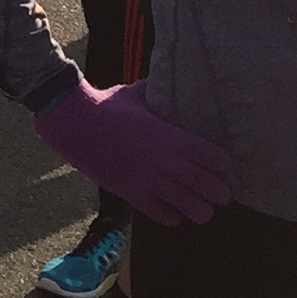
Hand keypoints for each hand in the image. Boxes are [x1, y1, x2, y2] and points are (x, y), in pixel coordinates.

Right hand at [31, 79, 229, 224]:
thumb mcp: (137, 94)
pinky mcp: (132, 194)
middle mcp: (164, 162)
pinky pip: (161, 215)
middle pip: (206, 185)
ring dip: (200, 210)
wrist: (73, 124)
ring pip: (189, 207)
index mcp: (169, 135)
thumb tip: (168, 80)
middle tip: (222, 193)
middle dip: (219, 191)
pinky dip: (172, 217)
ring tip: (204, 209)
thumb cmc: (106, 105)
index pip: (210, 155)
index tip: (223, 164)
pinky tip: (175, 213)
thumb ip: (157, 92)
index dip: (220, 162)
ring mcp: (148, 181)